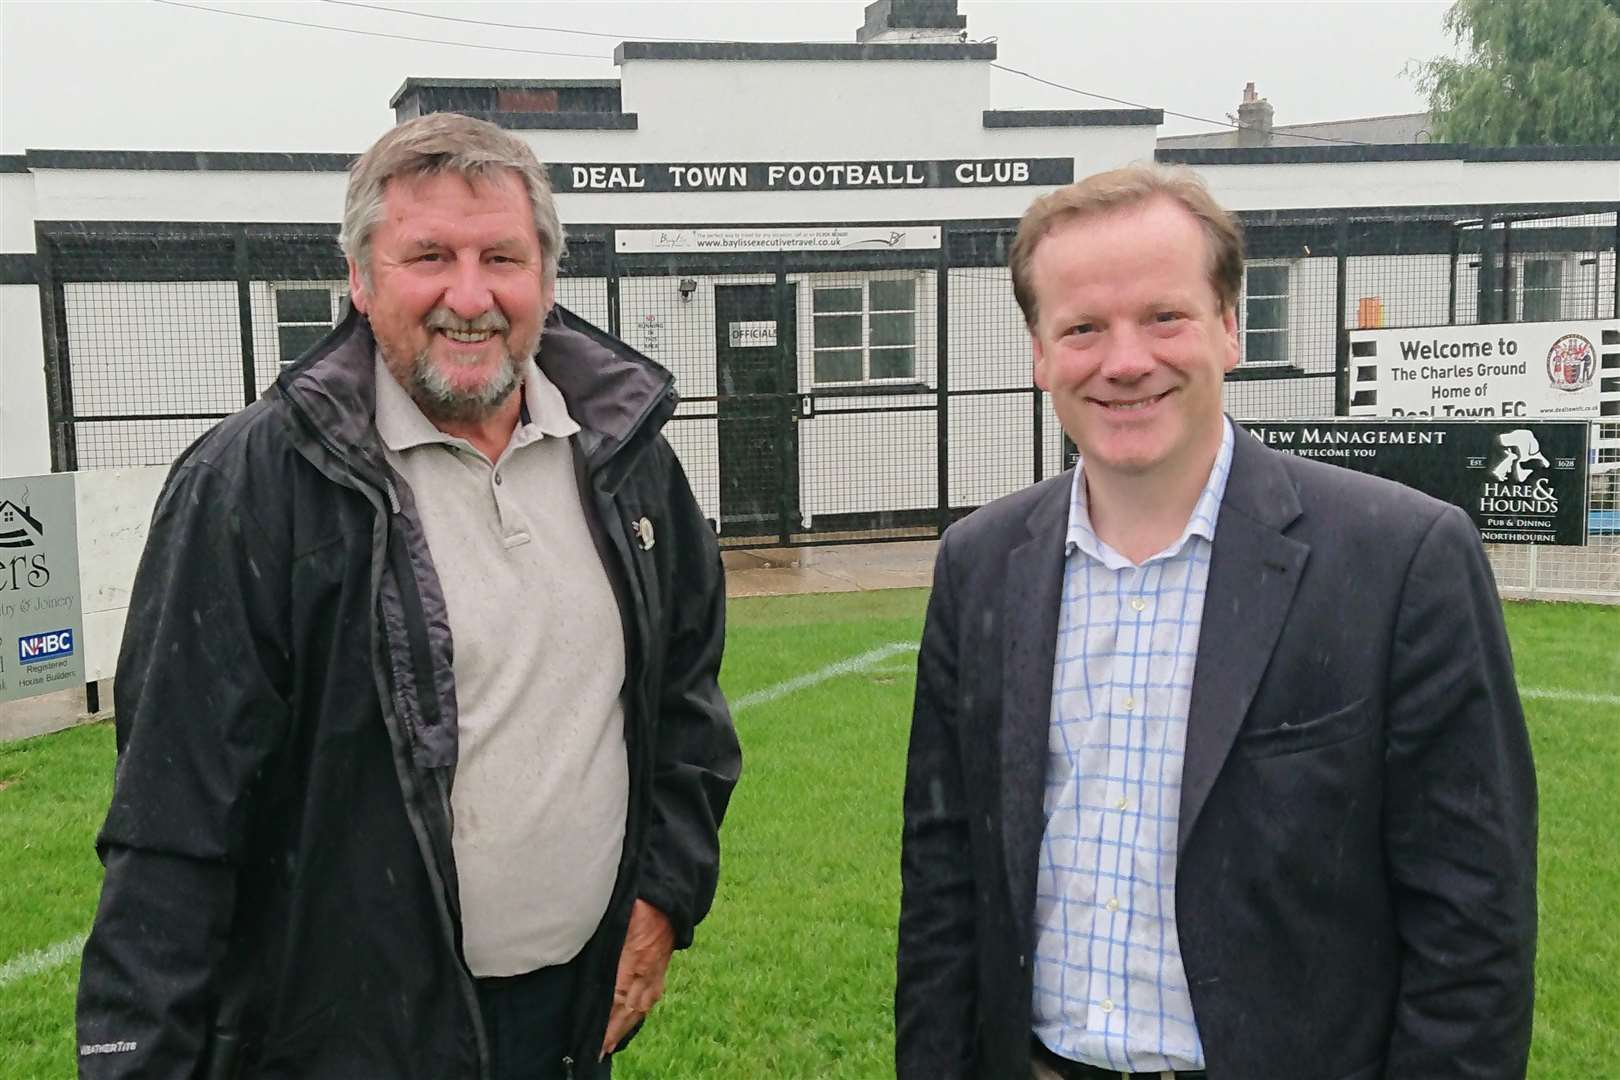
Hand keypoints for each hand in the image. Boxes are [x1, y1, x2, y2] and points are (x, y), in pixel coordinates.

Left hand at [599, 899, 674, 1059]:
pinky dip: (641, 1013)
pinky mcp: (662, 969)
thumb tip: (577, 941)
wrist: (671, 897)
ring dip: (626, 1026)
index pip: (617, 997)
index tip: (595, 1038)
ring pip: (641, 1006)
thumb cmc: (641, 901)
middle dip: (614, 1032)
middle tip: (598, 1051)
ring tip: (612, 1043)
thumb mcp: (619, 916)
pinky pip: (652, 997)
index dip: (607, 1020)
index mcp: (635, 958)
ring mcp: (657, 971)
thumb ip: (604, 936)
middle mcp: (647, 970)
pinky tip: (633, 1020)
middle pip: (629, 1009)